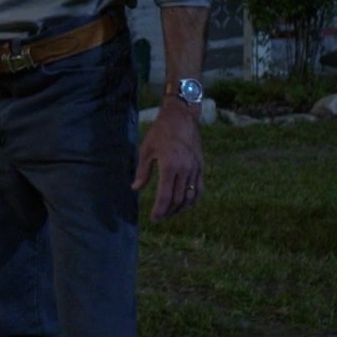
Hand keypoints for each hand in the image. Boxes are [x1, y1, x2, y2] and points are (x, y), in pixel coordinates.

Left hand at [132, 100, 203, 220]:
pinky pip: (199, 189)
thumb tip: (135, 188)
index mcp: (169, 166)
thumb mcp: (146, 149)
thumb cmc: (160, 132)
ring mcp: (195, 169)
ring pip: (190, 197)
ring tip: (170, 213)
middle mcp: (184, 170)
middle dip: (168, 212)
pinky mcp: (201, 167)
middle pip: (178, 199)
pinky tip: (185, 204)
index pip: (165, 196)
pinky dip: (193, 200)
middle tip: (160, 217)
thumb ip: (142, 171)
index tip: (154, 218)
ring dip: (180, 208)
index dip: (159, 210)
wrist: (181, 117)